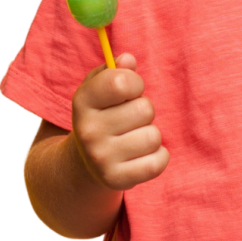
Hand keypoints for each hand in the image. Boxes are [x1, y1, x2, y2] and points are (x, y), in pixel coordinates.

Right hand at [71, 52, 169, 190]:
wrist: (86, 161)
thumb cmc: (102, 113)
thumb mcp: (100, 87)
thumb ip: (115, 69)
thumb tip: (128, 60)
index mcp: (83, 101)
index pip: (122, 81)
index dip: (135, 83)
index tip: (129, 91)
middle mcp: (88, 131)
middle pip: (145, 109)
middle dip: (144, 111)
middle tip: (129, 119)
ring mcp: (101, 158)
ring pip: (153, 136)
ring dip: (150, 134)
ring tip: (133, 137)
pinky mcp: (116, 180)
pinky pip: (159, 162)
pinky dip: (158, 157)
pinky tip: (141, 155)